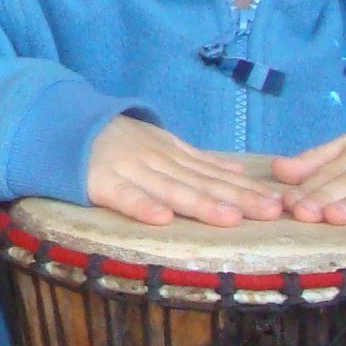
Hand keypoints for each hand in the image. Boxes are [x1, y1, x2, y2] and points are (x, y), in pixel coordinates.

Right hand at [86, 117, 292, 226]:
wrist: (64, 125)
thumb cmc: (117, 142)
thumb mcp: (161, 143)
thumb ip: (197, 160)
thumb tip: (239, 172)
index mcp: (173, 154)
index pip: (216, 175)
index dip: (248, 189)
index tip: (281, 203)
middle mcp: (158, 161)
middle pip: (202, 182)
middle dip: (238, 198)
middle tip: (271, 212)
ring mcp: (130, 170)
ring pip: (170, 189)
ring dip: (200, 204)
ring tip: (230, 219)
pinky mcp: (100, 182)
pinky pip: (123, 196)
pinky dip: (141, 206)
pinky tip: (161, 220)